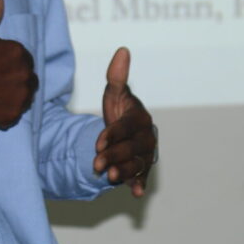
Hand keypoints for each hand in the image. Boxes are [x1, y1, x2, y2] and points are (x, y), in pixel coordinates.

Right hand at [0, 0, 37, 137]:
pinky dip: (6, 109)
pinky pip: (16, 111)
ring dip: (13, 92)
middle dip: (11, 76)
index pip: (21, 56)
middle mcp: (25, 74)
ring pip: (24, 93)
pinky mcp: (14, 116)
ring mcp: (21, 97)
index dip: (4, 61)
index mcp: (18, 52)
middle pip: (25, 75)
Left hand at [93, 47, 155, 196]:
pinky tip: (136, 193)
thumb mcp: (114, 94)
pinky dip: (140, 185)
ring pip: (136, 164)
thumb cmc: (118, 111)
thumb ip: (116, 76)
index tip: (98, 143)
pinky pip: (143, 178)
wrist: (120, 135)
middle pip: (132, 148)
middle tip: (97, 164)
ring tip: (109, 176)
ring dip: (124, 171)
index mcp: (141, 118)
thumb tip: (122, 50)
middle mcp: (146, 137)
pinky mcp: (141, 170)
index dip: (113, 134)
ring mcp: (145, 154)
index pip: (128, 127)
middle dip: (115, 155)